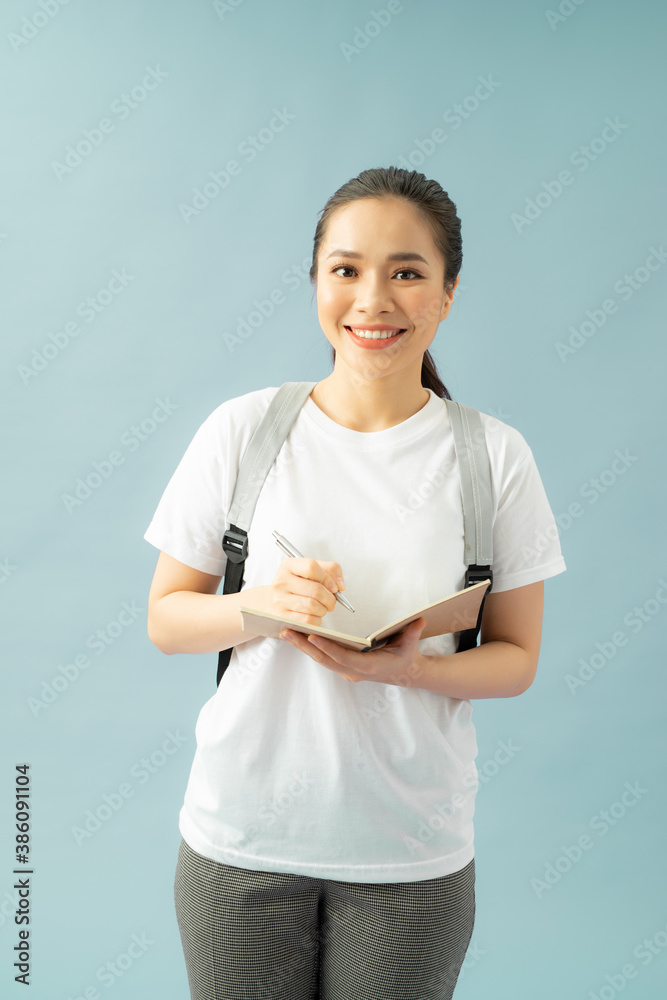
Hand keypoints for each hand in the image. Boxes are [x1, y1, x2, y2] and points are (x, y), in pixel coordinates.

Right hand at [263, 557, 344, 625]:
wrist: (276, 598)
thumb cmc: (298, 583)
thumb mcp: (312, 570)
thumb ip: (330, 570)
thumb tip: (340, 585)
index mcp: (289, 565)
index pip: (311, 567)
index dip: (327, 578)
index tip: (334, 587)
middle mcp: (281, 581)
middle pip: (315, 590)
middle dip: (330, 598)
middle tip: (332, 601)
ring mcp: (280, 599)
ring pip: (313, 606)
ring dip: (324, 609)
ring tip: (322, 607)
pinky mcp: (282, 616)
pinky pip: (308, 620)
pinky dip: (317, 619)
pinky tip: (315, 615)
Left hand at [279, 617, 427, 686]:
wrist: (405, 674)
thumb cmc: (406, 658)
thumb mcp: (411, 646)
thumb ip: (412, 633)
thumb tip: (418, 620)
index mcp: (369, 667)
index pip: (343, 658)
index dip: (327, 647)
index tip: (311, 636)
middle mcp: (354, 671)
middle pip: (324, 659)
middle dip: (304, 646)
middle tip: (286, 632)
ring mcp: (347, 671)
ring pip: (321, 659)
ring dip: (302, 647)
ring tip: (285, 633)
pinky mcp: (343, 667)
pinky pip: (323, 658)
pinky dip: (310, 648)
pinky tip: (297, 637)